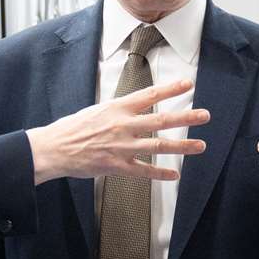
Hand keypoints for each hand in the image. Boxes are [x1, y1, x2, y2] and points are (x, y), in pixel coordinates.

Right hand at [25, 78, 208, 183]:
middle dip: (186, 118)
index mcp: (117, 108)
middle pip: (161, 120)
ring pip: (158, 146)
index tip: (187, 84)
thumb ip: (118, 111)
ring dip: (182, 147)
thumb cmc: (73, 128)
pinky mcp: (117, 166)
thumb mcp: (97, 110)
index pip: (149, 95)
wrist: (54, 148)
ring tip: (200, 145)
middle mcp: (122, 125)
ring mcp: (121, 147)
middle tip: (205, 115)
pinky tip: (175, 175)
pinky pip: (144, 171)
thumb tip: (135, 108)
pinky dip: (160, 174)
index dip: (170, 89)